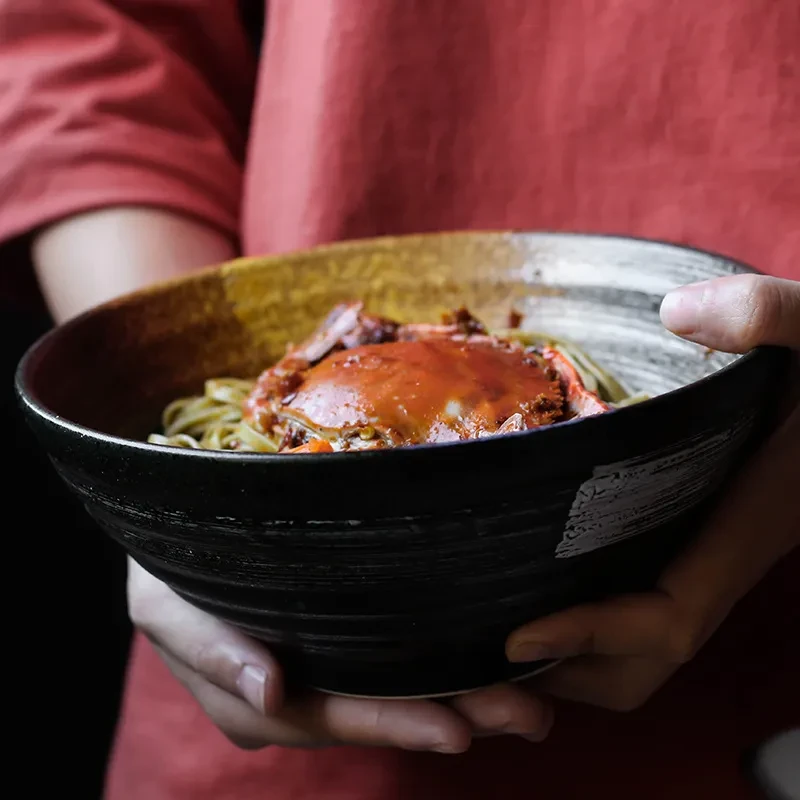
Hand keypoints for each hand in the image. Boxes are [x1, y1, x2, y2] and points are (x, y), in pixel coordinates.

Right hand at [128, 559, 552, 752]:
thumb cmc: (169, 570)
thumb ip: (210, 650)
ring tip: (530, 701)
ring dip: (463, 697)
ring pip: (395, 692)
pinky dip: (441, 665)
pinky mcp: (341, 638)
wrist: (180, 542)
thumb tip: (269, 693)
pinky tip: (488, 662)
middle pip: (379, 713)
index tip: (455, 729)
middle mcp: (296, 694)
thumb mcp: (165, 606)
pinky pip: (393, 660)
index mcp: (255, 697)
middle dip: (452, 716)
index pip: (332, 717)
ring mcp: (321, 669)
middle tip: (524, 715)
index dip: (391, 723)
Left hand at [506, 274, 799, 710]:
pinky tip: (541, 579)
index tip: (516, 638)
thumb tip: (677, 315)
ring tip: (495, 631)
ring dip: (576, 657)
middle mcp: (729, 553)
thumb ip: (770, 318)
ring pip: (649, 640)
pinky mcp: (702, 536)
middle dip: (573, 671)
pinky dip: (592, 618)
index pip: (670, 615)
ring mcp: (715, 551)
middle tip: (484, 653)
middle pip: (651, 657)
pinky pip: (648, 600)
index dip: (595, 638)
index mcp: (751, 521)